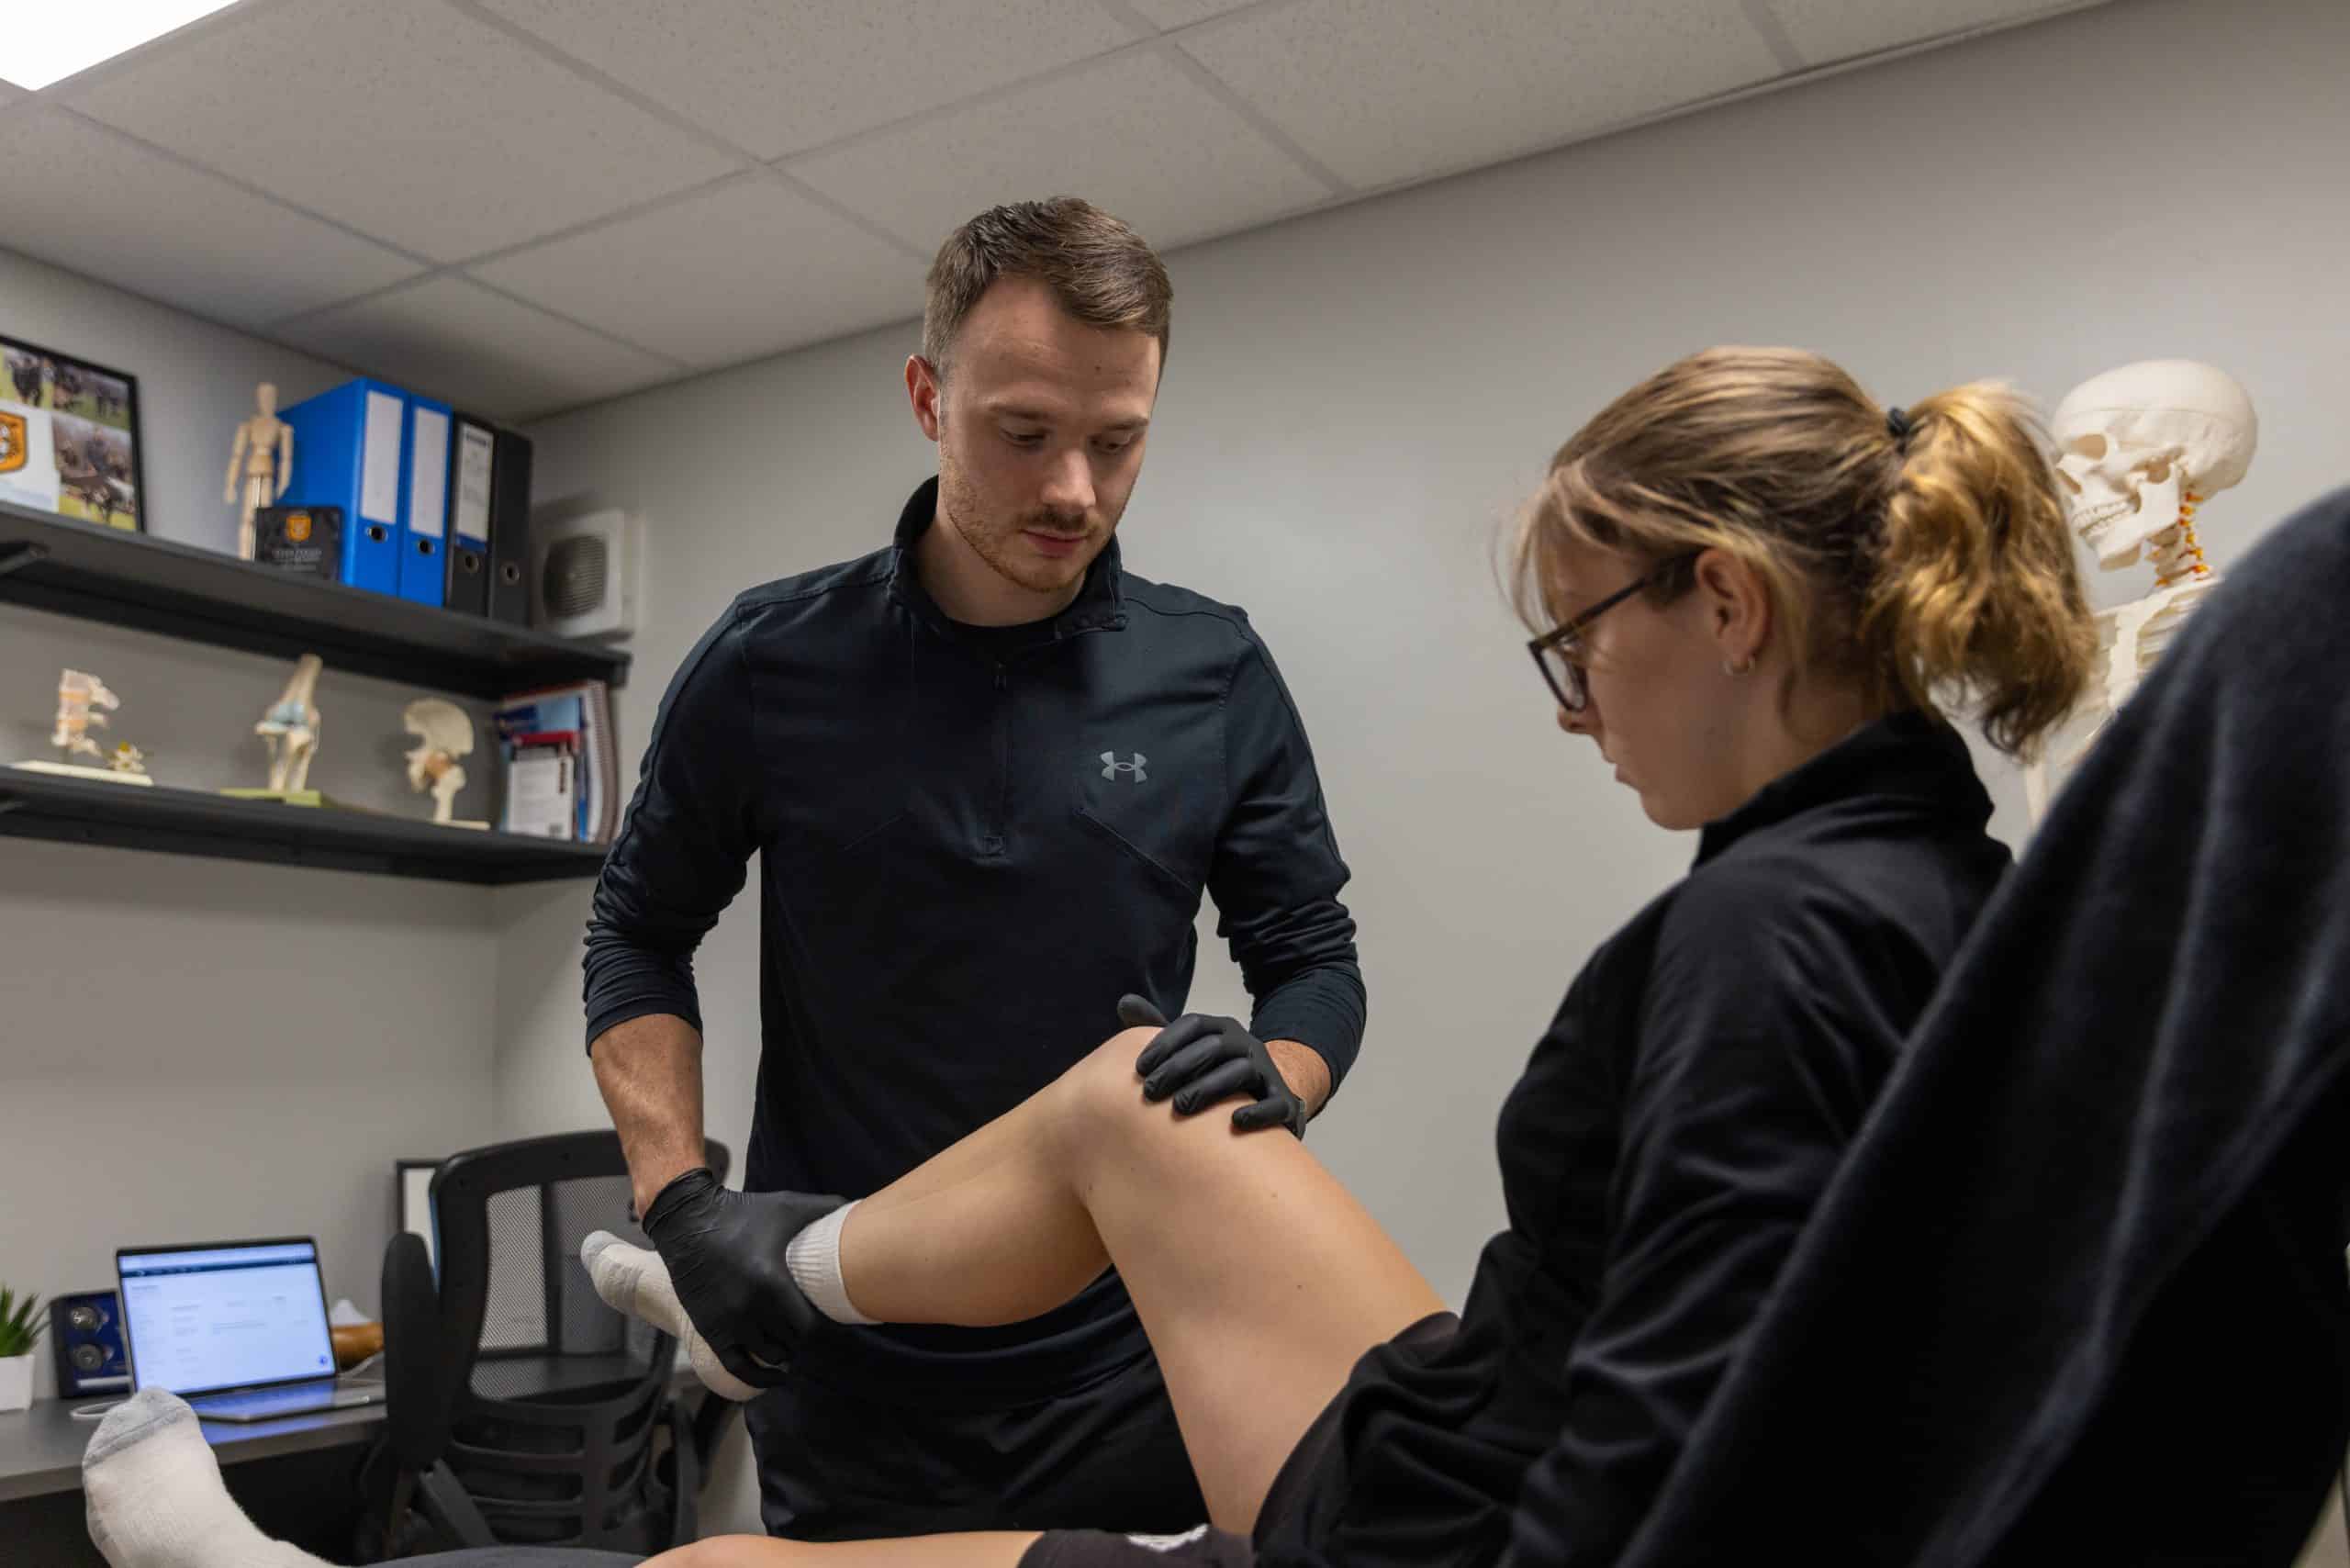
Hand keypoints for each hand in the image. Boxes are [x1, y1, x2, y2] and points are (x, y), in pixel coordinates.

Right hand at [640, 1168, 839, 1387]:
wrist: (687, 1221)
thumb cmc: (742, 1213)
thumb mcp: (785, 1206)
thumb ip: (825, 1208)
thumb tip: (860, 1209)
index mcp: (771, 1283)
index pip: (810, 1327)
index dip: (827, 1331)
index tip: (838, 1325)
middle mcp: (748, 1309)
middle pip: (792, 1343)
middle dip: (808, 1340)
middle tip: (821, 1334)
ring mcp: (727, 1323)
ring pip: (769, 1357)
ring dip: (787, 1354)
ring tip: (798, 1345)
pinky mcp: (710, 1329)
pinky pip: (737, 1367)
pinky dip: (758, 1377)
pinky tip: (775, 1377)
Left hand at [1118, 995, 1307, 1137]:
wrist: (1271, 1093)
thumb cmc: (1218, 1071)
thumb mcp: (1190, 1047)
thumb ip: (1158, 1028)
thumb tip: (1124, 1002)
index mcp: (1222, 1029)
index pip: (1193, 1024)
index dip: (1165, 1043)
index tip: (1139, 1068)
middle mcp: (1246, 1044)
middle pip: (1213, 1047)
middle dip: (1179, 1068)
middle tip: (1150, 1092)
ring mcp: (1266, 1071)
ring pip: (1240, 1072)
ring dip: (1209, 1088)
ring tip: (1180, 1107)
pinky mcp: (1283, 1102)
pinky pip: (1274, 1104)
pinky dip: (1257, 1112)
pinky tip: (1234, 1121)